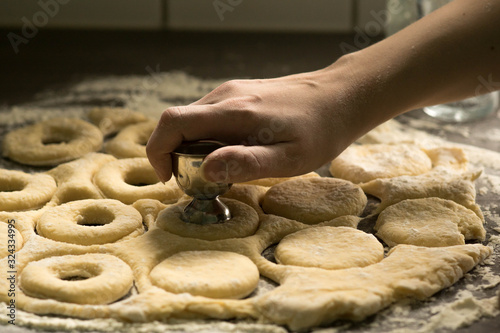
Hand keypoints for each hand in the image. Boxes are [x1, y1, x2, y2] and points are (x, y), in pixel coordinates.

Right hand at [146, 61, 366, 183]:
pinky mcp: (240, 92)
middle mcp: (226, 95)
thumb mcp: (290, 159)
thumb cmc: (320, 131)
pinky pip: (209, 115)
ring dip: (190, 147)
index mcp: (234, 112)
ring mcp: (232, 91)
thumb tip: (204, 170)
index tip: (169, 178)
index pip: (172, 123)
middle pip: (176, 122)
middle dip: (174, 154)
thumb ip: (246, 163)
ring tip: (218, 169)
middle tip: (198, 181)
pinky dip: (205, 137)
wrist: (341, 96)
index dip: (158, 152)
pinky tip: (232, 150)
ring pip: (192, 119)